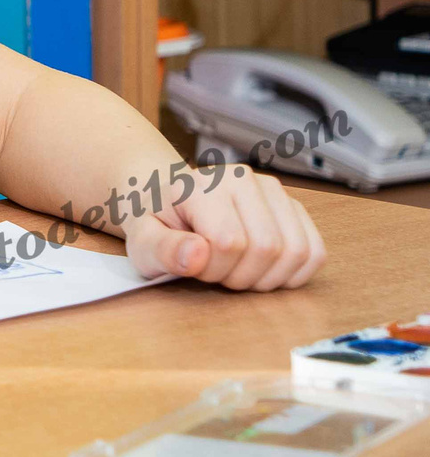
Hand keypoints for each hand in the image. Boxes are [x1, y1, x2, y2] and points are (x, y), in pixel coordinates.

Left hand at [124, 161, 323, 290]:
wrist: (169, 203)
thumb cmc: (156, 225)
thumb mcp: (142, 243)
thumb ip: (162, 250)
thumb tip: (198, 254)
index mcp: (202, 185)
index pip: (229, 242)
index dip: (212, 269)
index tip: (192, 264)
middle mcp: (243, 179)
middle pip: (267, 249)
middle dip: (239, 276)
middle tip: (213, 269)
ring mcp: (274, 191)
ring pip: (296, 252)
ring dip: (266, 277)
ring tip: (235, 268)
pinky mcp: (294, 208)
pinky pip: (315, 252)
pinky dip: (293, 274)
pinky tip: (263, 271)